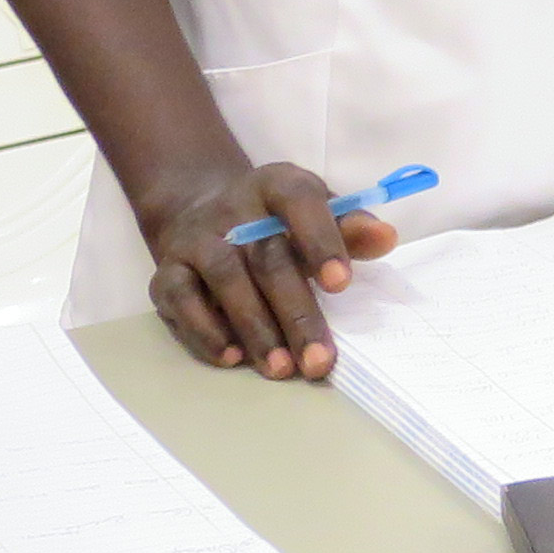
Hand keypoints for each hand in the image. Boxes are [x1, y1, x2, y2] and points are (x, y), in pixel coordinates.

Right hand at [136, 164, 397, 380]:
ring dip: (255, 328)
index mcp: (278, 185)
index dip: (322, 240)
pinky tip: (231, 357)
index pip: (301, 201)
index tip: (342, 284)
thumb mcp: (315, 212)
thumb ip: (350, 228)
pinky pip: (180, 300)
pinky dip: (204, 331)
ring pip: (226, 280)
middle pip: (267, 257)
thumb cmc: (276, 222)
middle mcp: (233, 208)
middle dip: (295, 312)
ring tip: (281, 368)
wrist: (201, 210)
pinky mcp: (166, 270)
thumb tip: (387, 238)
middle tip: (318, 359)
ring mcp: (196, 238)